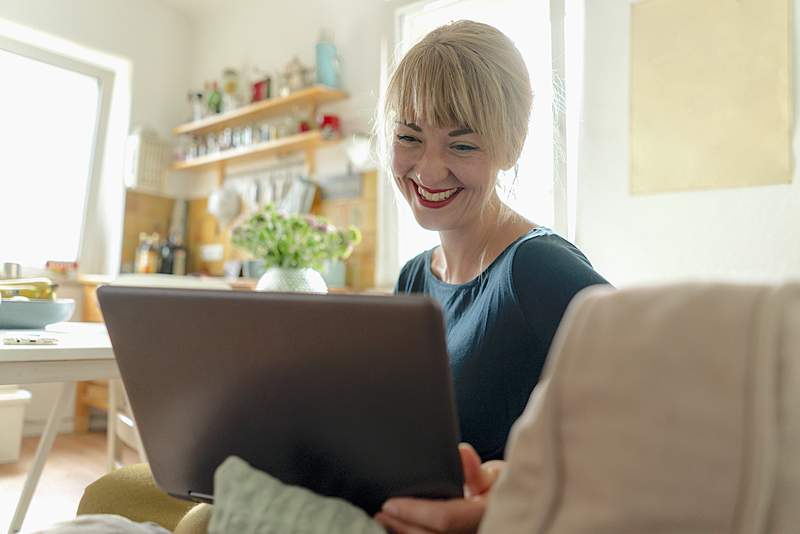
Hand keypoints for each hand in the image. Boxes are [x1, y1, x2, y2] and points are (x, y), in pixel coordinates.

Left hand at [374, 443, 504, 533]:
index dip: (414, 512)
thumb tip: (462, 452)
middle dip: (402, 527)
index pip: (444, 518)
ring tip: (385, 522)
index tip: (391, 503)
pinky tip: (399, 528)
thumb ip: (474, 469)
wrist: (514, 505)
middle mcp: (476, 530)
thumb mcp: (495, 475)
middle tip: (381, 513)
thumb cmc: (504, 488)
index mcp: (483, 515)